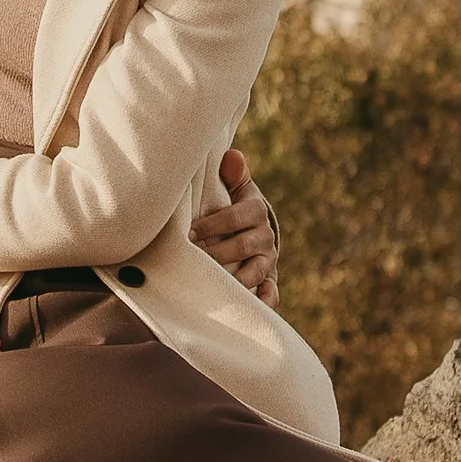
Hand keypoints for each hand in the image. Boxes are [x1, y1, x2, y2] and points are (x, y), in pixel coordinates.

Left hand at [190, 147, 278, 307]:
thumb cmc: (236, 206)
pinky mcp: (269, 279)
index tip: (189, 233)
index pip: (235, 217)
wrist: (256, 228)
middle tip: (192, 259)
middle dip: (216, 253)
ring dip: (233, 279)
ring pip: (254, 272)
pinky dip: (263, 300)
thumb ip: (234, 174)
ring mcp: (268, 260)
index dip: (211, 225)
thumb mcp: (237, 188)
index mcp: (256, 211)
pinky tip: (251, 306)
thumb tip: (231, 155)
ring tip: (210, 285)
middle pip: (242, 246)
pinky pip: (271, 292)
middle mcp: (265, 236)